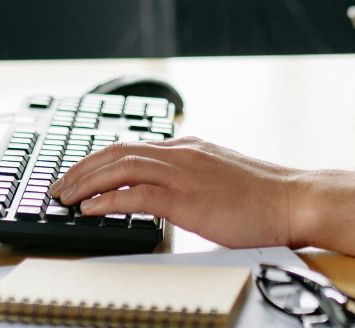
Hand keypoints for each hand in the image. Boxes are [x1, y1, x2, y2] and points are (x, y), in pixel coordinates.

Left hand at [49, 137, 305, 247]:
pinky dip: (108, 200)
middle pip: (117, 151)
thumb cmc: (263, 197)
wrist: (294, 200)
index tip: (78, 173)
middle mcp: (182, 153)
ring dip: (87, 182)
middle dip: (82, 168)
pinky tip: (91, 209)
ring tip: (66, 197)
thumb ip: (191, 178)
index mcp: (189, 147)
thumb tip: (165, 194)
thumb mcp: (220, 178)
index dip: (98, 160)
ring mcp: (184, 173)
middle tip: (59, 186)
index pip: (131, 146)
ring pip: (121, 168)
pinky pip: (137, 195)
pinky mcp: (187, 198)